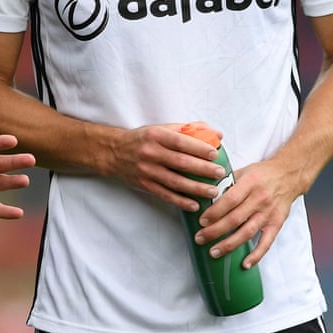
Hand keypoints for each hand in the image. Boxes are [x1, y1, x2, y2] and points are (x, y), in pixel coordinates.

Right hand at [106, 123, 228, 210]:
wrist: (113, 152)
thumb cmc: (142, 139)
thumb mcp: (160, 128)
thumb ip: (188, 130)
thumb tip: (217, 134)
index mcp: (156, 136)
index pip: (181, 142)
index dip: (199, 148)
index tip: (215, 153)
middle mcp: (150, 153)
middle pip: (181, 162)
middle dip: (203, 169)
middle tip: (220, 173)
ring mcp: (147, 170)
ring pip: (175, 181)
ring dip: (196, 188)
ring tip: (212, 191)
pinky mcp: (144, 184)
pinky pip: (165, 195)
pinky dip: (180, 201)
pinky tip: (194, 204)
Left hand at [191, 157, 300, 267]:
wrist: (289, 175)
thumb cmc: (261, 174)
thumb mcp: (243, 171)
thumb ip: (226, 183)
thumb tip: (205, 194)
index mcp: (250, 183)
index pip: (229, 200)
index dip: (214, 212)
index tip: (201, 221)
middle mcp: (260, 199)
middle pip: (235, 219)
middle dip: (215, 231)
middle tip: (200, 238)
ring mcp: (269, 213)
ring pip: (247, 232)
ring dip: (229, 244)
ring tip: (214, 252)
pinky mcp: (277, 223)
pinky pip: (266, 242)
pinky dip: (256, 255)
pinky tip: (245, 264)